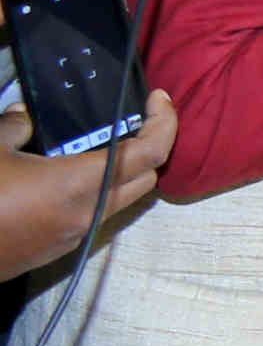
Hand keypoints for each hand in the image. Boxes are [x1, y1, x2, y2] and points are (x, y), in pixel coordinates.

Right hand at [0, 88, 172, 278]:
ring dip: (124, 171)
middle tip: (132, 119)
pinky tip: (65, 174)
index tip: (159, 97)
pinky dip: (98, 190)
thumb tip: (24, 116)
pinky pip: (95, 214)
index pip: (151, 152)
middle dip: (150, 146)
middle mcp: (90, 213)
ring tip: (99, 143)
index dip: (164, 122)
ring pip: (123, 199)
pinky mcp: (59, 248)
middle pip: (147, 177)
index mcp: (81, 184)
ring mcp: (76, 235)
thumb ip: (14, 126)